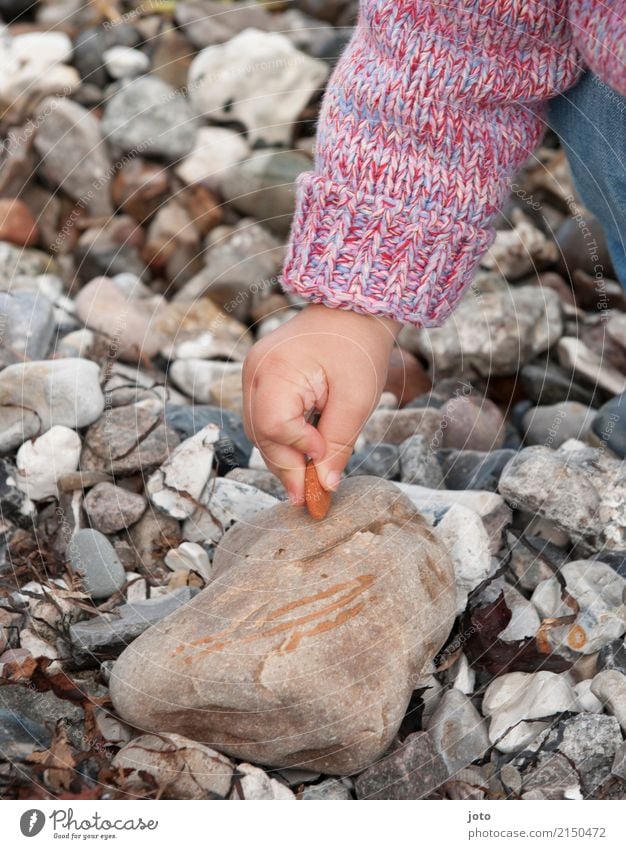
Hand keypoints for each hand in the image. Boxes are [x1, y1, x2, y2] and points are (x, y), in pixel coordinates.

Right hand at [242, 303, 400, 504]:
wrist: (353, 309)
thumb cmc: (358, 347)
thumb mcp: (357, 398)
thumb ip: (339, 443)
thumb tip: (326, 485)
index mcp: (275, 368)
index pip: (274, 425)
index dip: (299, 448)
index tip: (326, 456)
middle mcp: (255, 371)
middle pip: (260, 434)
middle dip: (285, 468)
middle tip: (309, 500)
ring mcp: (254, 375)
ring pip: (259, 431)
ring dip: (283, 459)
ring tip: (307, 486)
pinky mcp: (262, 380)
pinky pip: (265, 419)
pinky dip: (283, 441)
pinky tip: (302, 459)